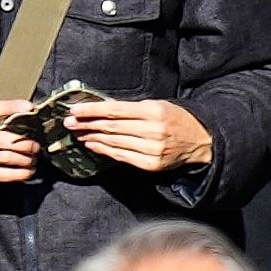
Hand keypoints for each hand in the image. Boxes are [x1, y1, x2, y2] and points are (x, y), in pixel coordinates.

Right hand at [0, 103, 45, 189]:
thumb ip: (1, 120)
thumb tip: (30, 116)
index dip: (12, 107)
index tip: (29, 107)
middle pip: (2, 139)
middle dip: (24, 144)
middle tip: (35, 147)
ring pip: (4, 158)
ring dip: (24, 160)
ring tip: (33, 160)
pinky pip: (1, 175)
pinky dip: (18, 174)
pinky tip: (27, 172)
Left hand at [67, 96, 213, 177]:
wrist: (200, 140)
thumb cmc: (175, 119)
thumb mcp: (157, 105)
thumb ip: (132, 109)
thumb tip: (101, 110)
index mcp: (154, 111)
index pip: (115, 110)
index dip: (92, 110)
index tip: (74, 109)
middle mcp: (153, 131)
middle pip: (111, 127)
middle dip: (87, 124)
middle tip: (69, 122)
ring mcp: (152, 150)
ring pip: (114, 143)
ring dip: (92, 138)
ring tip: (78, 133)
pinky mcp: (151, 165)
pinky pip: (122, 157)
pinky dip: (105, 150)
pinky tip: (93, 145)